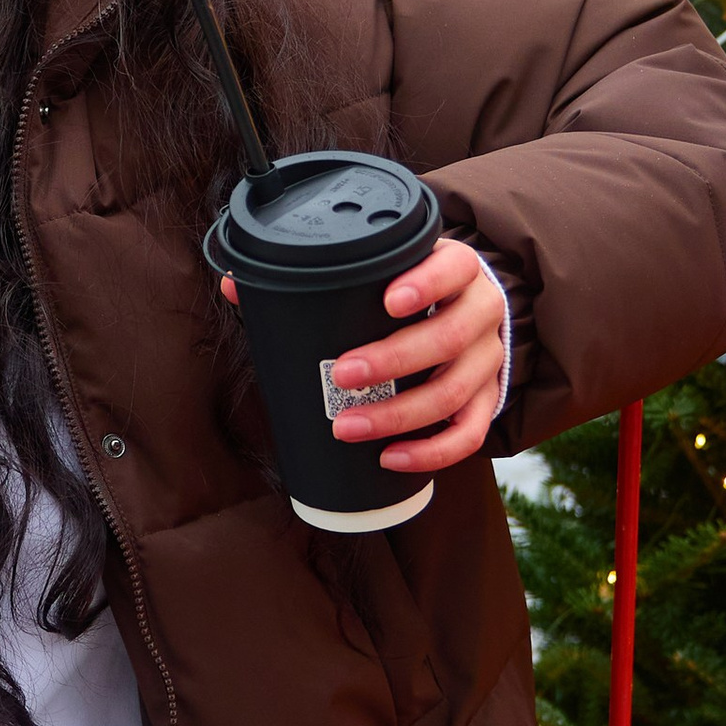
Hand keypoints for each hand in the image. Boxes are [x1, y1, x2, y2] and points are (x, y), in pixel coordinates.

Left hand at [220, 236, 507, 476]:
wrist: (465, 309)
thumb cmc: (408, 289)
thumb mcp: (380, 271)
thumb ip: (315, 274)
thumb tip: (235, 283)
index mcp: (458, 270)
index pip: (454, 266)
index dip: (427, 283)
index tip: (388, 300)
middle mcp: (481, 313)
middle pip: (450, 337)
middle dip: (394, 359)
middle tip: (342, 374)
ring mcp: (489, 360)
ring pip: (456, 391)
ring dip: (401, 415)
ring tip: (348, 426)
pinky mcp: (489, 400)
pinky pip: (471, 434)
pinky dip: (432, 452)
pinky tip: (391, 459)